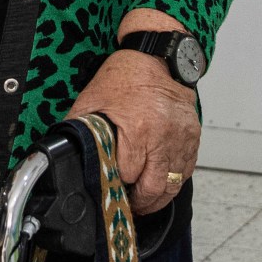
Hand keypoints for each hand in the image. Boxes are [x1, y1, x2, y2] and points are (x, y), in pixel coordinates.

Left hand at [66, 10, 199, 214]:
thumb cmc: (124, 79)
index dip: (115, 184)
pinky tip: (158, 182)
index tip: (108, 188)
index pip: (126, 175)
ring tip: (142, 200)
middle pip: (153, 189)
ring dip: (156, 198)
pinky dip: (172, 182)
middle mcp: (164, 136)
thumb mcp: (91, 103)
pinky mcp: (193, 138)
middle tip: (126, 204)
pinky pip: (186, 172)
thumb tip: (68, 156)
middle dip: (138, 202)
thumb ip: (81, 133)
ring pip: (172, 186)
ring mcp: (182, 139)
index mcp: (137, 128)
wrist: (157, 58)